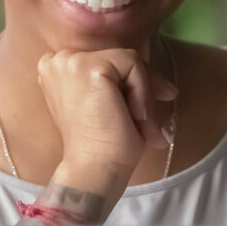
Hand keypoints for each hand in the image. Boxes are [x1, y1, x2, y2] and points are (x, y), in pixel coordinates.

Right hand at [36, 45, 178, 173]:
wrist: (93, 168)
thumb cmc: (101, 143)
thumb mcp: (109, 104)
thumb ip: (123, 85)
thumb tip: (169, 89)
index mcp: (57, 68)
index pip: (105, 61)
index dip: (129, 81)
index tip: (144, 108)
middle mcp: (59, 59)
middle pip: (117, 57)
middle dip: (142, 85)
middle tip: (151, 120)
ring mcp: (72, 61)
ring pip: (128, 60)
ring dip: (143, 92)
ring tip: (142, 124)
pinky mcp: (90, 67)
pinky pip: (133, 65)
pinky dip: (142, 91)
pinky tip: (134, 116)